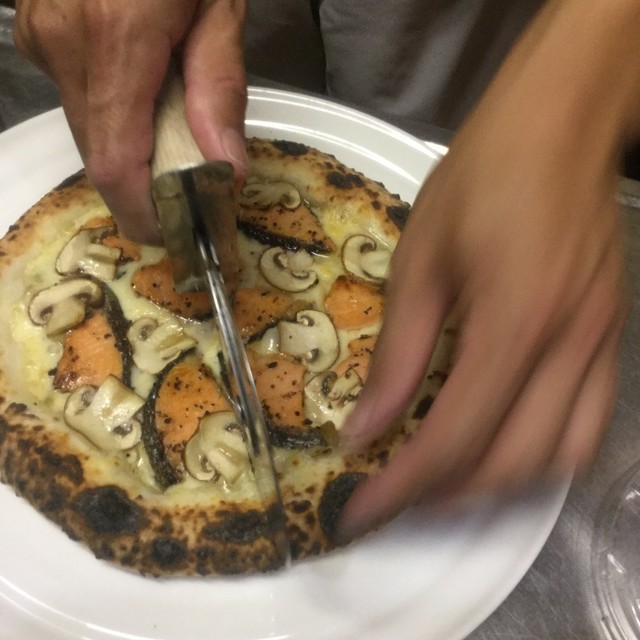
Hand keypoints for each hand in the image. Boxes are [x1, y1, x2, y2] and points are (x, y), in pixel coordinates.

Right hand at [14, 0, 247, 244]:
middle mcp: (65, 41)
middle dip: (145, 190)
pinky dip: (117, 122)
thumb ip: (221, 92)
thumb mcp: (221, 10)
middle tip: (189, 196)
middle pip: (100, 157)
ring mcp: (43, 35)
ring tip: (175, 148)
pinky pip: (80, 103)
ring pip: (87, 134)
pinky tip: (146, 104)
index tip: (178, 233)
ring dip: (133, 157)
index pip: (116, 163)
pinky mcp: (39, 33)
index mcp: (118, 37)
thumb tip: (225, 170)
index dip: (144, 212)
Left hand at [337, 0, 637, 540]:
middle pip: (511, 463)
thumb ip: (398, 353)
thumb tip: (366, 427)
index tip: (361, 512)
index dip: (403, 486)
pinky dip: (539, 455)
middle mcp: (570, 347)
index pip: (454, 437)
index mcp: (515, 323)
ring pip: (557, 458)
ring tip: (442, 479)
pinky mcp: (611, 337)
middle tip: (395, 494)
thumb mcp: (419, 261)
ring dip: (495, 484)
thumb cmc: (479, 180)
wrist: (557, 126)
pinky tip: (500, 444)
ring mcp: (602, 345)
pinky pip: (588, 425)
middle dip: (447, 495)